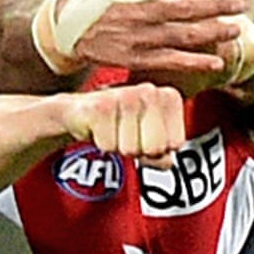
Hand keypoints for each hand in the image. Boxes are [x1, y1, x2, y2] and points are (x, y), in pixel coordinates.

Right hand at [63, 82, 184, 165]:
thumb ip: (162, 153)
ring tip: (112, 129)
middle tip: (126, 134)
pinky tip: (99, 128)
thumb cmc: (115, 120)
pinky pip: (109, 146)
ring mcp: (125, 96)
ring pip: (131, 149)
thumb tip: (166, 161)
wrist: (78, 111)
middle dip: (138, 150)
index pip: (175, 144)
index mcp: (168, 97)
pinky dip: (103, 144)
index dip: (157, 149)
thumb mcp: (145, 138)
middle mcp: (149, 91)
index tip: (144, 136)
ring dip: (118, 146)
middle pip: (155, 148)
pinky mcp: (101, 106)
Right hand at [72, 0, 246, 80]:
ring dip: (210, 33)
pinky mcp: (135, 57)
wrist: (68, 27)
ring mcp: (137, 37)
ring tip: (236, 29)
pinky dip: (193, 62)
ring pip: (180, 36)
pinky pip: (169, 61)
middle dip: (214, 7)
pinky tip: (216, 62)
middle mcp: (137, 11)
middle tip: (241, 4)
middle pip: (181, 10)